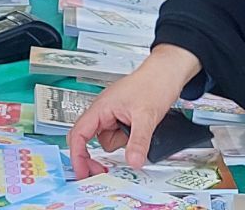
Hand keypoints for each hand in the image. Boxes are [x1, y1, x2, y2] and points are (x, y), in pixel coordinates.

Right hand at [68, 45, 200, 175]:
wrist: (167, 73)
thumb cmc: (154, 83)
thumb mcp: (146, 116)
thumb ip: (138, 141)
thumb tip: (133, 161)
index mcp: (101, 107)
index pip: (78, 134)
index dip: (77, 156)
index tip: (82, 172)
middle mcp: (103, 110)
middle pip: (88, 140)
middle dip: (93, 155)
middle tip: (101, 171)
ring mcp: (112, 114)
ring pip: (106, 140)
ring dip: (119, 144)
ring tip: (137, 131)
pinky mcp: (121, 117)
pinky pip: (117, 136)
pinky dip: (126, 140)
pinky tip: (139, 131)